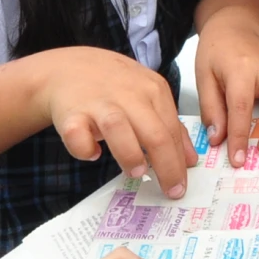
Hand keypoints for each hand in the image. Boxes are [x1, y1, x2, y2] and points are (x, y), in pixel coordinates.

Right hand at [33, 47, 196, 197]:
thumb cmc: (113, 86)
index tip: (181, 186)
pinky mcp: (71, 113)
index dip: (180, 162)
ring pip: (119, 128)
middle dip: (167, 166)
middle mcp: (129, 94)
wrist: (68, 68)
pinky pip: (77, 135)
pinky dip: (84, 148)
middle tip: (169, 190)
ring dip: (131, 154)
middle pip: (155, 132)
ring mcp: (99, 103)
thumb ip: (170, 125)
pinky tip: (92, 154)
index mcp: (153, 90)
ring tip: (137, 172)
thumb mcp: (148, 96)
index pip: (173, 130)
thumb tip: (190, 160)